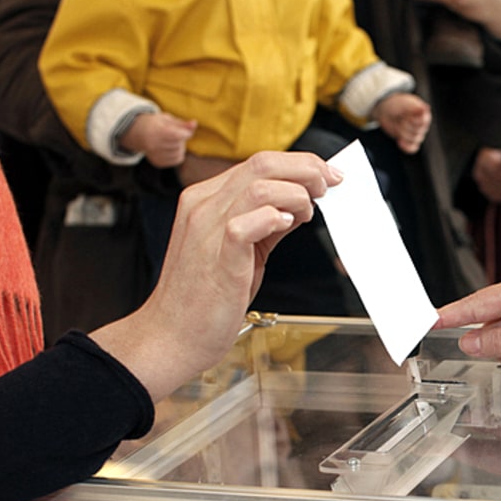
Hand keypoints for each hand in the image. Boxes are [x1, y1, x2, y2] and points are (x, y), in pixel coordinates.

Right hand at [89, 152, 342, 399]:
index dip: (299, 164)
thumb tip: (297, 205)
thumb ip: (264, 223)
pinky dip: (274, 218)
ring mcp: (207, 229)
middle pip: (263, 164)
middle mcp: (204, 207)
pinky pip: (246, 223)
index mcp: (206, 200)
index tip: (325, 174)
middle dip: (307, 169)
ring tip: (308, 212)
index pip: (259, 163)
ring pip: (259, 186)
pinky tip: (287, 226)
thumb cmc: (201, 299)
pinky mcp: (218, 256)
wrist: (170, 336)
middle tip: (329, 185)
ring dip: (296, 194)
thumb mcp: (238, 249)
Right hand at [120, 112, 196, 168]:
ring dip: (180, 147)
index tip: (186, 131)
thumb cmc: (157, 124)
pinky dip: (178, 154)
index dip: (186, 133)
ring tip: (172, 141)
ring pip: (179, 153)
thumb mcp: (168, 120)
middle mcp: (154, 145)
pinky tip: (171, 148)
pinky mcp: (157, 162)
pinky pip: (177, 160)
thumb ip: (182, 124)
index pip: (177, 136)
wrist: (140, 134)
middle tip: (175, 134)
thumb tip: (194, 124)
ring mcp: (155, 155)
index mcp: (156, 132)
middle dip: (181, 140)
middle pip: (179, 145)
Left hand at [374, 92, 430, 153]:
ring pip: (414, 141)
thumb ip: (415, 107)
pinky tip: (399, 141)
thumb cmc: (397, 104)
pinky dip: (406, 147)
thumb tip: (427, 107)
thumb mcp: (405, 103)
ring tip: (397, 126)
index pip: (423, 123)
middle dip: (405, 127)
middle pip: (418, 133)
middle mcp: (422, 125)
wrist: (386, 109)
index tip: (405, 115)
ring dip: (403, 134)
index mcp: (424, 115)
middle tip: (400, 119)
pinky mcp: (409, 140)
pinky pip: (412, 148)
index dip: (412, 121)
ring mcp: (416, 133)